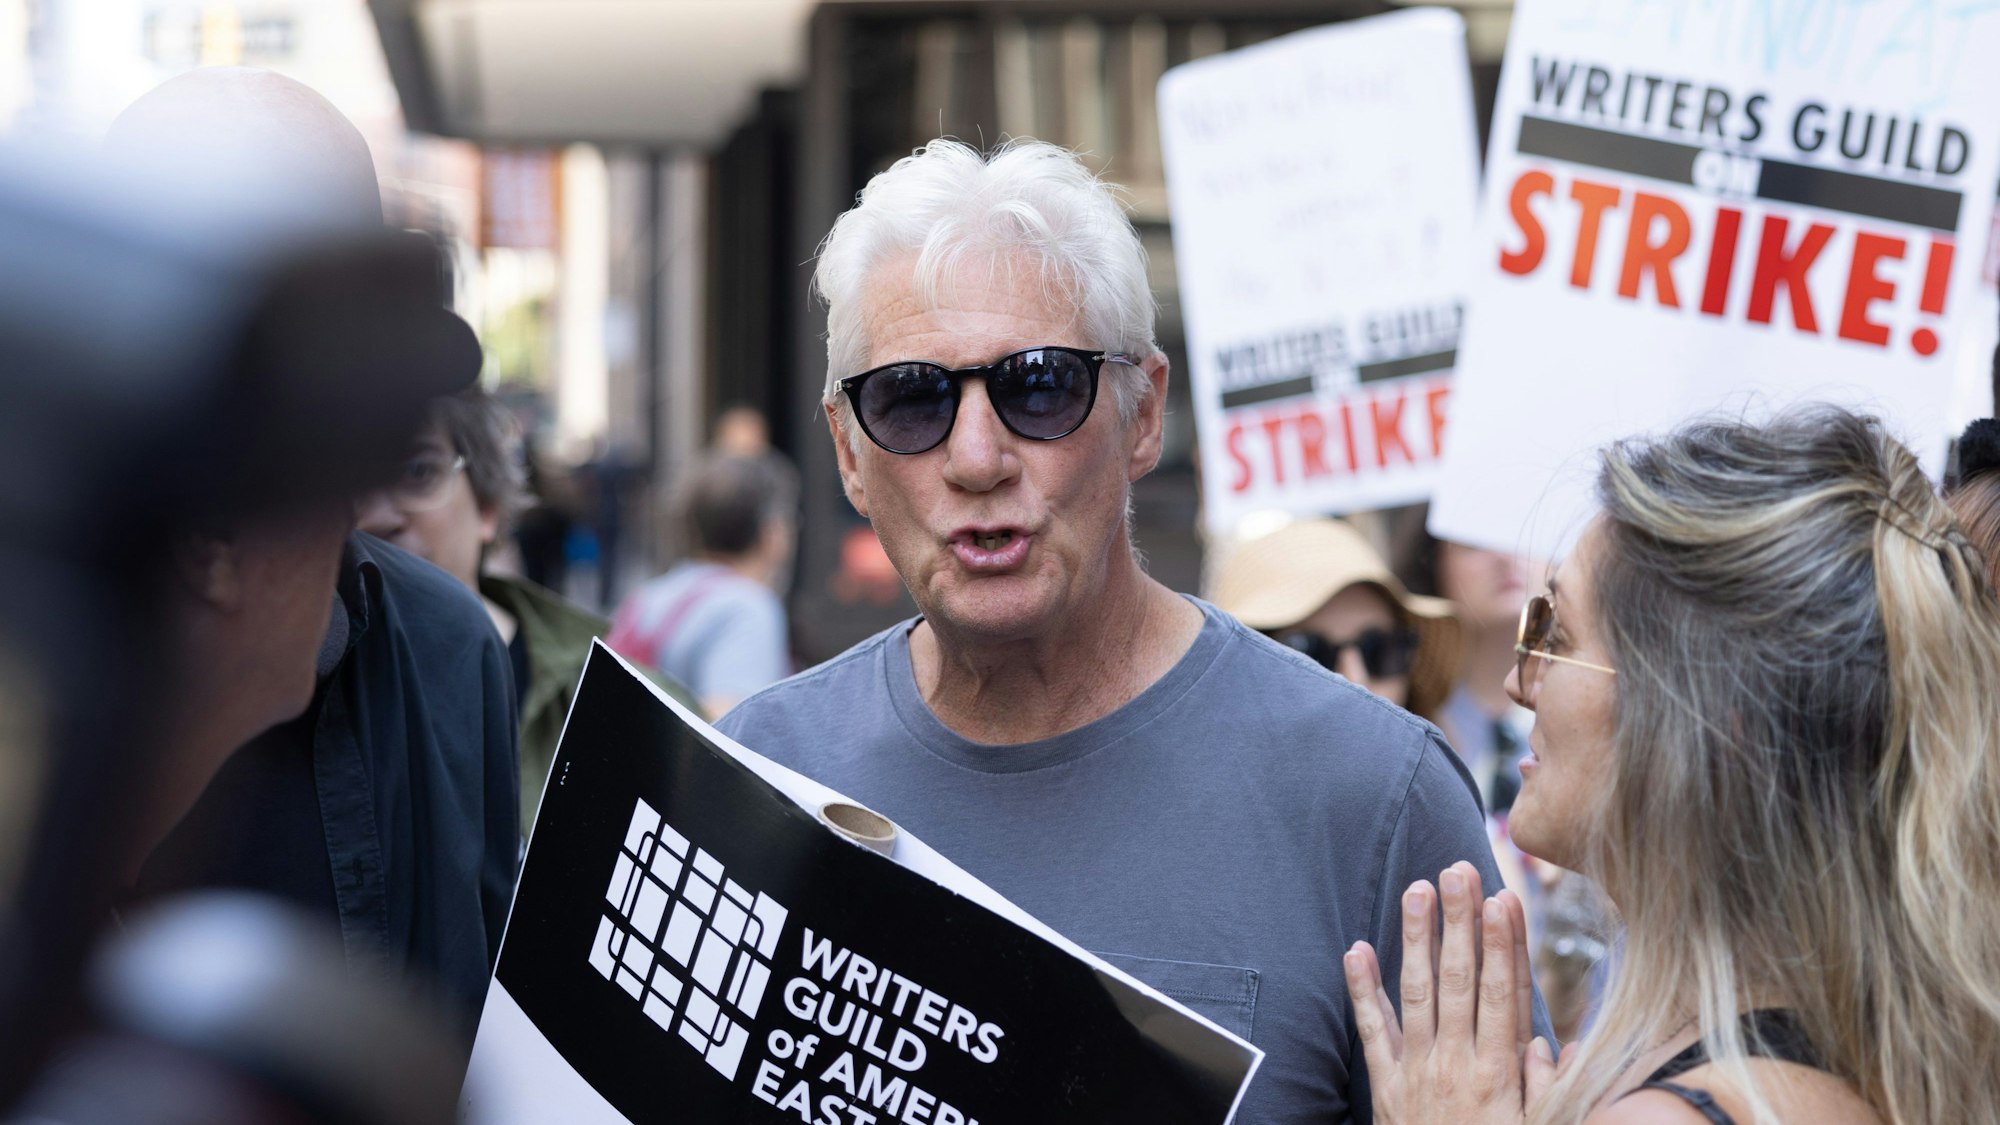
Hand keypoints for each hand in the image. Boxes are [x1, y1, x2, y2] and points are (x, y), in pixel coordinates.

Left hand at [1343, 862, 1557, 1123]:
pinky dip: (1362, 989)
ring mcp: (1417, 1071)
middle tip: (1459, 870)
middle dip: (1461, 922)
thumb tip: (1552, 1043)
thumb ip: (1546, 1088)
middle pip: (1460, 979)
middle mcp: (1456, 1063)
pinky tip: (1356, 949)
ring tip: (1418, 889)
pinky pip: (1372, 1031)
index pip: (1504, 994)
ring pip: (1417, 991)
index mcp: (1499, 1073)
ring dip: (1417, 937)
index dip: (1504, 944)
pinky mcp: (1385, 1085)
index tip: (1503, 899)